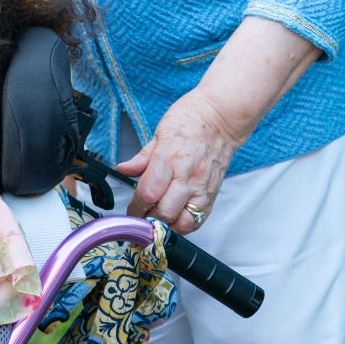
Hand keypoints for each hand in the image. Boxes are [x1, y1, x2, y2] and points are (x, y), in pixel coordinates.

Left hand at [113, 92, 241, 234]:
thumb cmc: (190, 121)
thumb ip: (141, 158)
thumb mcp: (159, 133)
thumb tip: (122, 169)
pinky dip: (184, 225)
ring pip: (182, 221)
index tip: (130, 211)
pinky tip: (174, 219)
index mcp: (169, 158)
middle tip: (140, 217)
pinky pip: (199, 219)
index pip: (148, 193)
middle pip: (164, 212)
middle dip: (148, 220)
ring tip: (157, 220)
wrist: (222, 117)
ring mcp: (202, 186)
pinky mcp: (213, 193)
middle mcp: (187, 175)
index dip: (135, 207)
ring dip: (167, 226)